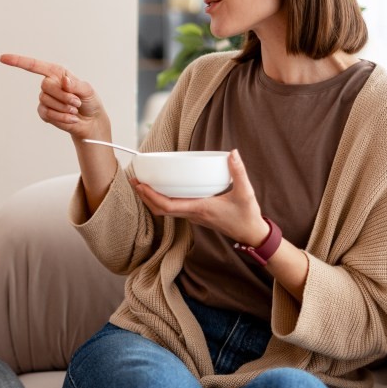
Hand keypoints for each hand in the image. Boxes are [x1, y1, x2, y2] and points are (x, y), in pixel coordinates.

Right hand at [0, 53, 106, 139]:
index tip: (3, 58)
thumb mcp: (88, 90)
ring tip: (74, 110)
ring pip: (46, 101)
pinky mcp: (44, 113)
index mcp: (57, 73)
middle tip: (77, 102)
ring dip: (63, 108)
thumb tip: (64, 80)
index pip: (35, 65)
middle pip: (45, 85)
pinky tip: (71, 119)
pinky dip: (60, 117)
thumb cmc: (90, 102)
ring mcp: (45, 99)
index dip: (18, 61)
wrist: (91, 122)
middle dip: (63, 95)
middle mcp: (49, 84)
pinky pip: (47, 114)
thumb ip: (76, 84)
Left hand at [131, 150, 270, 246]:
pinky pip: (173, 210)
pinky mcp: (196, 215)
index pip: (168, 206)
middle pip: (160, 209)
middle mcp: (192, 214)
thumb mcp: (246, 193)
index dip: (151, 196)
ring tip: (142, 185)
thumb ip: (239, 172)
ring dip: (151, 199)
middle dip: (145, 196)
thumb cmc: (247, 216)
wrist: (251, 234)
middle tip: (135, 181)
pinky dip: (162, 201)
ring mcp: (193, 216)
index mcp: (199, 208)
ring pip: (165, 212)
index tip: (141, 185)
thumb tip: (233, 153)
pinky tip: (161, 190)